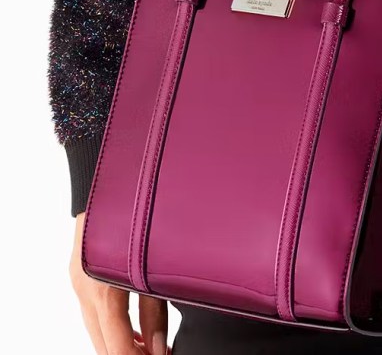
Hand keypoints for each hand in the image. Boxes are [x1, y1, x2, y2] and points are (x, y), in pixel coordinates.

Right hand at [70, 212, 170, 354]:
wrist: (105, 187)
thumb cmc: (134, 221)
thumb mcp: (150, 265)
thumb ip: (154, 309)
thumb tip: (158, 346)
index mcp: (103, 287)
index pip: (114, 340)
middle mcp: (86, 288)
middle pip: (101, 340)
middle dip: (124, 354)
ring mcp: (80, 283)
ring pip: (96, 329)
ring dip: (118, 344)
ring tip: (146, 353)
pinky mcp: (81, 276)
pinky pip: (94, 313)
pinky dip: (111, 328)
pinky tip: (131, 335)